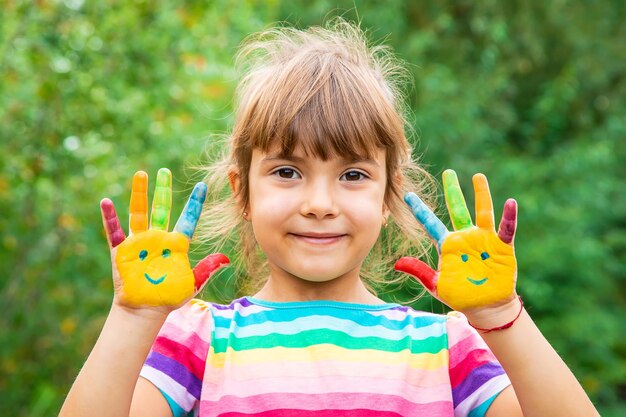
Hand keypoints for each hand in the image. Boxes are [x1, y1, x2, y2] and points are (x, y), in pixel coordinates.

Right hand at [100, 168, 228, 310]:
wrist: (144, 311)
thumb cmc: (168, 298)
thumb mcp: (192, 283)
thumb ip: (207, 269)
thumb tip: (226, 260)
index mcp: (176, 244)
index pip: (188, 218)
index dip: (195, 203)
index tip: (202, 186)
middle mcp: (158, 238)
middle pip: (161, 208)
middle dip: (163, 189)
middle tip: (165, 171)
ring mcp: (140, 242)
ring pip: (139, 212)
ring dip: (139, 194)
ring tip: (140, 174)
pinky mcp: (122, 251)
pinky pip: (115, 231)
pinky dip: (109, 217)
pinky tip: (106, 201)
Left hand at [395, 169, 517, 311]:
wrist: (485, 308)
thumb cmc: (460, 296)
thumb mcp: (436, 284)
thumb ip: (419, 271)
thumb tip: (396, 263)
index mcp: (447, 245)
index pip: (430, 223)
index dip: (419, 209)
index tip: (407, 195)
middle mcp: (465, 237)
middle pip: (457, 209)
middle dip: (452, 191)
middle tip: (447, 173)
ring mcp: (483, 240)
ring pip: (483, 212)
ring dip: (482, 194)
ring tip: (478, 176)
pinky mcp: (501, 246)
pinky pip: (506, 228)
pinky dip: (509, 216)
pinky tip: (509, 203)